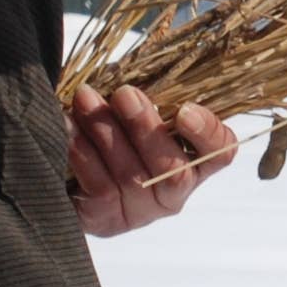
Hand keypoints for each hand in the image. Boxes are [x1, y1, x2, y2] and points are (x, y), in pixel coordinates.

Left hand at [65, 84, 234, 237]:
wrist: (66, 175)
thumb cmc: (112, 130)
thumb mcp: (136, 110)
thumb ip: (150, 97)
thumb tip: (145, 66)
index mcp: (193, 163)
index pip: (220, 152)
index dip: (208, 133)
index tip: (185, 110)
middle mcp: (172, 193)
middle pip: (173, 169)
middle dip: (147, 128)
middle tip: (124, 94)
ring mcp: (140, 211)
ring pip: (131, 175)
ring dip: (106, 131)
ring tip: (86, 99)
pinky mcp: (106, 221)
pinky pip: (99, 186)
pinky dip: (83, 152)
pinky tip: (69, 126)